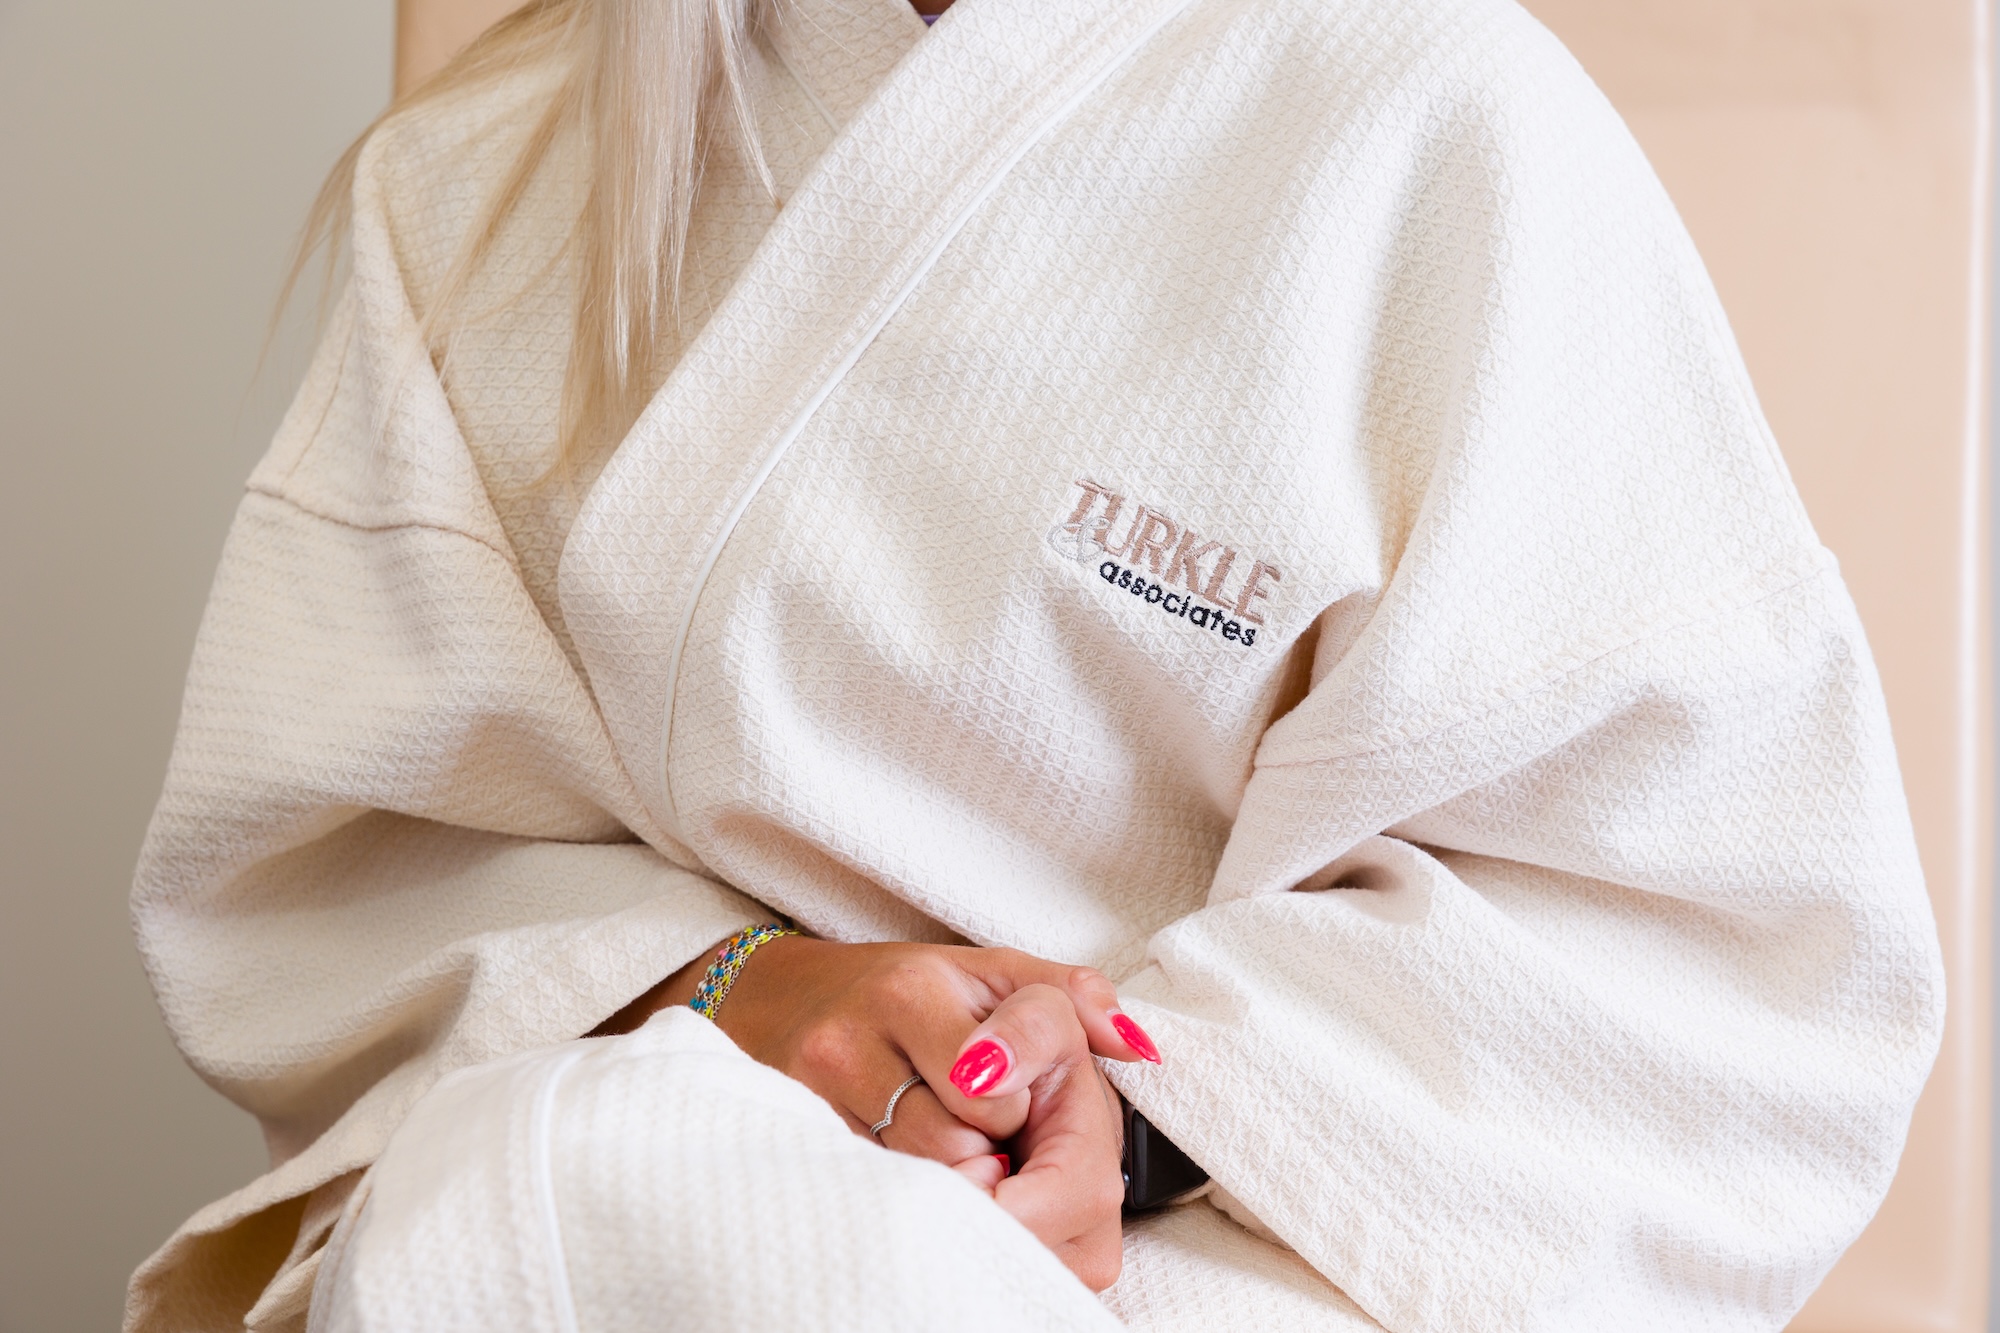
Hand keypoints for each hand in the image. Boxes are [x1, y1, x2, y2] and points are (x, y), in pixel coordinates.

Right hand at [596, 937, 1159, 1289]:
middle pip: (972, 1149)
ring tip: (953, 1151)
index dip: (1026, 1114)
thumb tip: (1138, 1047)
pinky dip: (921, 1206)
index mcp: (917, 989)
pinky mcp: (794, 1144)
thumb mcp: (989, 973)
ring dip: (962, 1183)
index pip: (1003, 1082)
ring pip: (931, 1184)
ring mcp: (815, 1102)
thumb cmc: (902, 997)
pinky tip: (923, 1180)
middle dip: (1005, 1157)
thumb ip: (1071, 998)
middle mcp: (856, 1039)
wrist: (769, 1007)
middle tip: (995, 1139)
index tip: (1017, 1112)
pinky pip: (887, 1205)